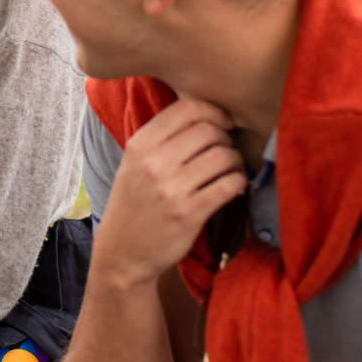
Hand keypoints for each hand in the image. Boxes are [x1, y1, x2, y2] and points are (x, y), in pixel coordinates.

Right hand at [97, 98, 246, 291]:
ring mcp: (172, 189)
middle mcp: (154, 163)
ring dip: (235, 161)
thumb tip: (206, 115)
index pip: (187, 108)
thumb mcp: (134, 164)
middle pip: (209, 130)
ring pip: (224, 156)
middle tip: (226, 151)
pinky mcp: (190, 213)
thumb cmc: (134, 204)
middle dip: (226, 138)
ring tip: (230, 169)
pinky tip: (232, 186)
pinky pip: (229, 184)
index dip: (214, 111)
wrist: (123, 252)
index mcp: (140, 145)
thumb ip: (161, 138)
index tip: (222, 123)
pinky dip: (238, 182)